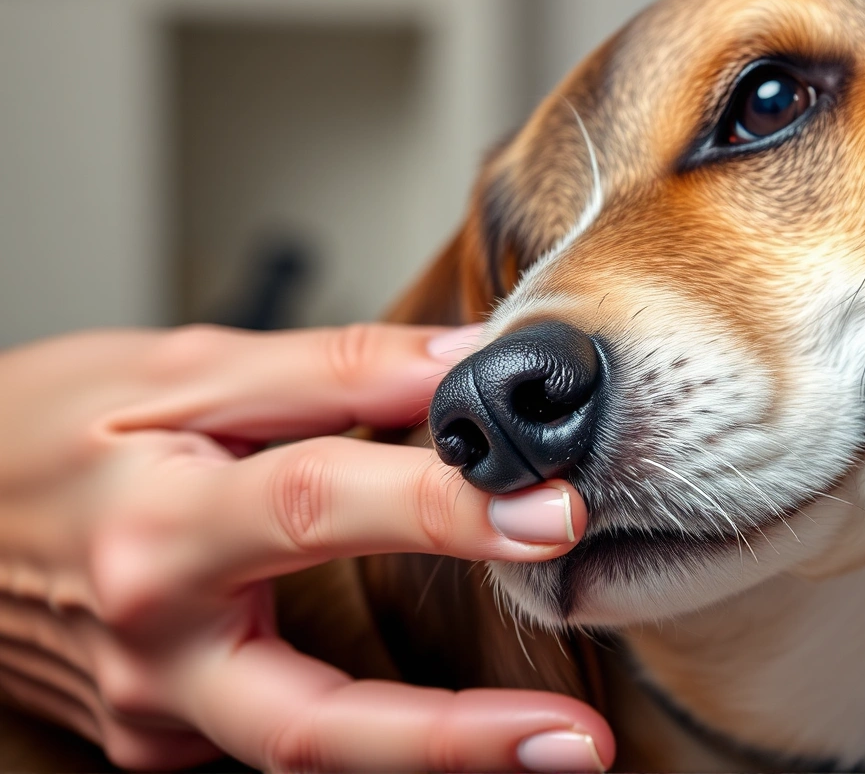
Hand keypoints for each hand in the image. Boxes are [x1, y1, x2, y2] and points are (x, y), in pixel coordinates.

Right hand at [0, 324, 613, 770]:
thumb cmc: (39, 431)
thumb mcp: (179, 368)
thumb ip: (337, 369)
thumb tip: (471, 362)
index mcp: (158, 525)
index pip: (321, 507)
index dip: (446, 508)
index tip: (555, 511)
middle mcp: (154, 643)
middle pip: (316, 722)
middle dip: (454, 743)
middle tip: (578, 742)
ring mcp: (154, 711)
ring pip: (310, 746)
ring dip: (439, 750)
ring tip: (556, 741)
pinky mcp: (160, 740)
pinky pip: (283, 732)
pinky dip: (373, 724)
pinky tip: (449, 713)